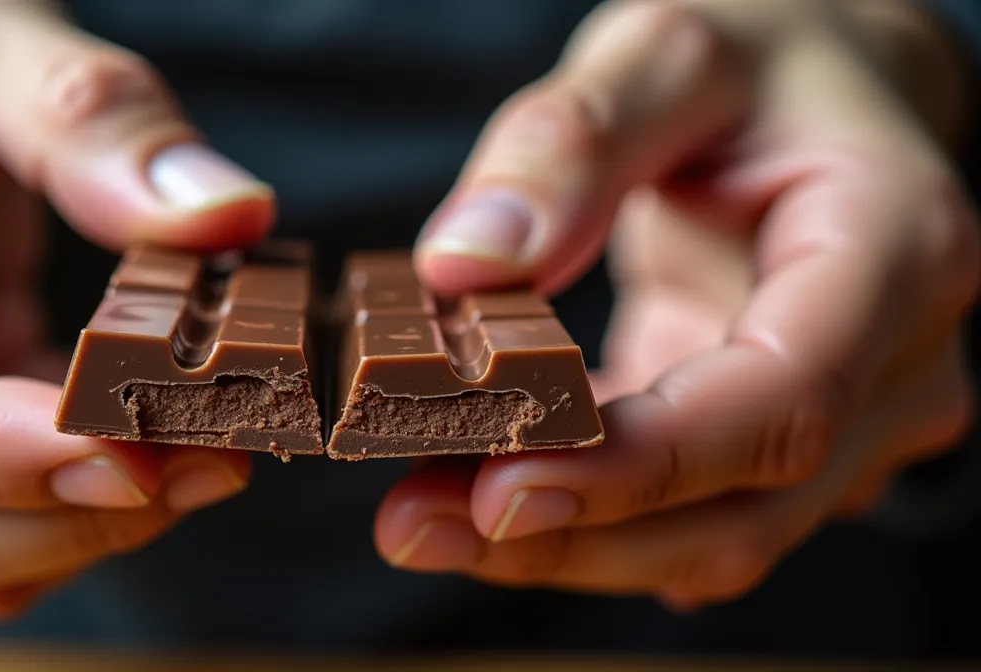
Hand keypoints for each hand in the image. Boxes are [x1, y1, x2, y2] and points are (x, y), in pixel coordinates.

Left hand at [380, 0, 979, 608]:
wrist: (831, 97)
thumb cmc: (764, 64)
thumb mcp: (667, 50)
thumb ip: (570, 142)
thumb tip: (463, 263)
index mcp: (897, 248)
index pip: (783, 398)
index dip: (644, 463)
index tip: (501, 486)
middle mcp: (897, 359)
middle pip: (747, 504)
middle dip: (575, 533)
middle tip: (414, 522)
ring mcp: (851, 417)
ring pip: (715, 536)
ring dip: (566, 545)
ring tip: (422, 519)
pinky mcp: (778, 438)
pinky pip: (689, 512)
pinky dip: (585, 516)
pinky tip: (480, 503)